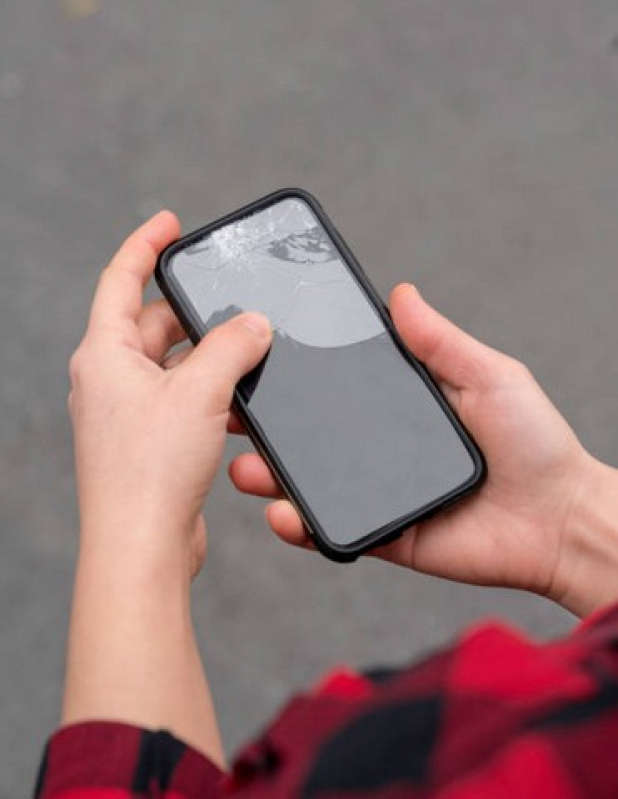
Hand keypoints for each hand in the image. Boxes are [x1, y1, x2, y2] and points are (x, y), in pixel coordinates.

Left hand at [69, 211, 271, 577]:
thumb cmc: (151, 471)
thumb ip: (232, 346)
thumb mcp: (200, 391)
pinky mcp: (150, 442)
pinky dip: (212, 396)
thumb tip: (255, 324)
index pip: (120, 280)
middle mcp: (109, 380)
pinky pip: (183, 401)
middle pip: (154, 325)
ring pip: (175, 366)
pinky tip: (242, 408)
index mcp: (104, 355)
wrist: (142, 547)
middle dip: (196, 316)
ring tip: (247, 362)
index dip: (145, 245)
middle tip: (236, 308)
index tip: (170, 224)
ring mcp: (128, 413)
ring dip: (211, 361)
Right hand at [230, 283, 611, 615]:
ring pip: (311, 483)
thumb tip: (400, 293)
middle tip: (233, 410)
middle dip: (267, 425)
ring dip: (270, 475)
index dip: (298, 374)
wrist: (560, 520)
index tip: (259, 357)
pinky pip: (334, 531)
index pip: (339, 386)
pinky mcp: (384, 533)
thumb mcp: (489, 376)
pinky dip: (302, 525)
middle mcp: (382, 448)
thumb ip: (441, 341)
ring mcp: (378, 492)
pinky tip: (281, 512)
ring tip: (245, 466)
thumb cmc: (536, 443)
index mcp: (402, 407)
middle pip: (312, 435)